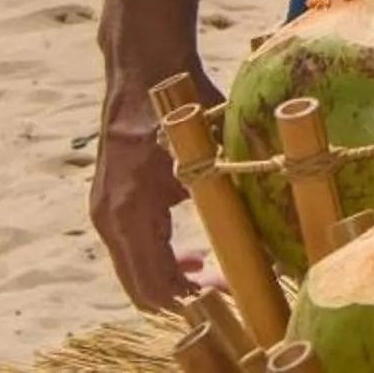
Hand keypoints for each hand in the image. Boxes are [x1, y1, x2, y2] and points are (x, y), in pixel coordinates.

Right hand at [92, 53, 217, 309]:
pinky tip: (191, 258)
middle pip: (140, 287)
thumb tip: (269, 238)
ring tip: (209, 275)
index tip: (223, 298)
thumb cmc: (182, 108)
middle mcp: (110, 218)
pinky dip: (158, 263)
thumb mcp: (210, 153)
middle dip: (180, 298)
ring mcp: (104, 213)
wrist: (143, 74)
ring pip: (134, 272)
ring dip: (169, 282)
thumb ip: (231, 194)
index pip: (154, 280)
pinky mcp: (108, 206)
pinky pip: (131, 251)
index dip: (189, 298)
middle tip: (221, 294)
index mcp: (132, 209)